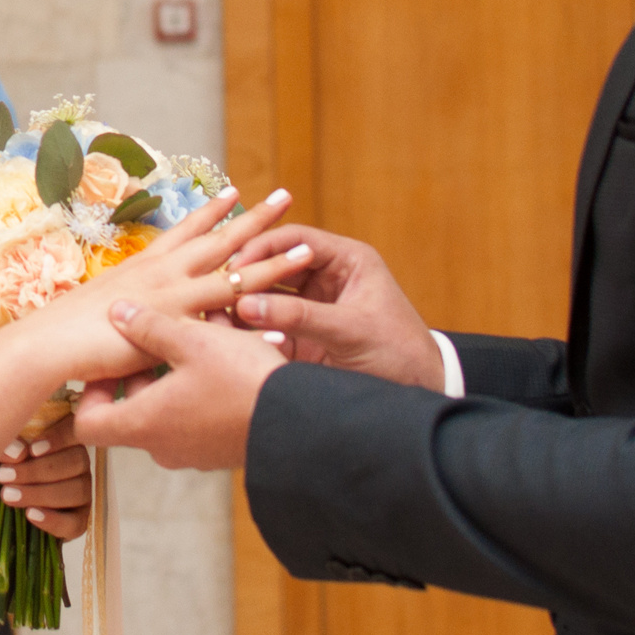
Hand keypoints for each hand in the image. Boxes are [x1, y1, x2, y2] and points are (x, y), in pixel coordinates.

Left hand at [0, 414, 88, 540]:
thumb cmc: (1, 469)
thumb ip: (7, 447)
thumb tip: (18, 452)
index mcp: (64, 439)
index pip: (75, 430)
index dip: (59, 438)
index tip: (32, 450)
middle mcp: (79, 463)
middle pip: (76, 461)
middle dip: (37, 470)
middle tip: (4, 476)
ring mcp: (83, 492)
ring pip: (77, 491)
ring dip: (40, 494)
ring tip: (8, 496)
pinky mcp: (79, 520)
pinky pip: (76, 522)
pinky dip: (54, 520)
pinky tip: (31, 515)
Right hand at [4, 188, 312, 387]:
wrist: (47, 342)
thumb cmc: (65, 329)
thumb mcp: (102, 304)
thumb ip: (127, 303)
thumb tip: (132, 309)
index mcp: (146, 264)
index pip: (186, 229)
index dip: (212, 211)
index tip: (235, 191)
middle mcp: (164, 272)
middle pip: (221, 239)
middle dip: (256, 218)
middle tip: (287, 196)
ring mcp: (173, 296)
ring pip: (236, 275)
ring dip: (273, 263)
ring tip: (306, 248)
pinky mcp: (177, 326)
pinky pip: (228, 324)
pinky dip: (257, 324)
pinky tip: (286, 324)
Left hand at [74, 303, 289, 469]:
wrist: (302, 422)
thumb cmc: (240, 381)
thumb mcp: (191, 341)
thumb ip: (148, 327)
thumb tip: (116, 312)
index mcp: (143, 424)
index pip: (88, 422)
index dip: (91, 391)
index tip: (111, 361)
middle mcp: (163, 446)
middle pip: (130, 410)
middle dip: (143, 368)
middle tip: (159, 334)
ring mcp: (194, 451)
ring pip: (169, 406)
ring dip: (177, 370)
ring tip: (201, 332)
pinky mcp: (221, 448)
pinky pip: (198, 414)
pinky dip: (201, 385)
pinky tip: (226, 349)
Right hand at [229, 224, 441, 389]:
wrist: (420, 394)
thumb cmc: (400, 353)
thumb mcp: (351, 330)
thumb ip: (300, 317)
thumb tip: (247, 306)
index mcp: (346, 261)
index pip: (294, 241)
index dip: (263, 248)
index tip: (235, 264)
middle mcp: (325, 279)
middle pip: (274, 265)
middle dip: (245, 276)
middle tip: (215, 288)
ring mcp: (311, 309)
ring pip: (265, 296)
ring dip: (242, 303)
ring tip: (213, 312)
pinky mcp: (301, 339)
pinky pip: (267, 327)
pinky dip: (247, 331)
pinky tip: (225, 335)